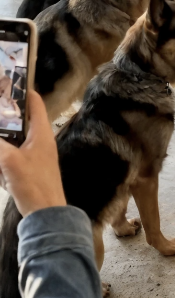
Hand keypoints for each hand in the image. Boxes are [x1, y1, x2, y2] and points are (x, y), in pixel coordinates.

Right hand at [0, 91, 65, 216]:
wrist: (47, 213)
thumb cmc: (33, 184)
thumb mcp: (9, 160)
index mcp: (41, 133)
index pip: (35, 103)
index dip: (22, 91)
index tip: (7, 84)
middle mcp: (41, 140)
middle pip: (22, 120)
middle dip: (7, 116)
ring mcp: (36, 155)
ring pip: (16, 137)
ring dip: (6, 137)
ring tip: (1, 126)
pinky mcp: (30, 168)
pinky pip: (14, 154)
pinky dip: (4, 154)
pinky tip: (0, 166)